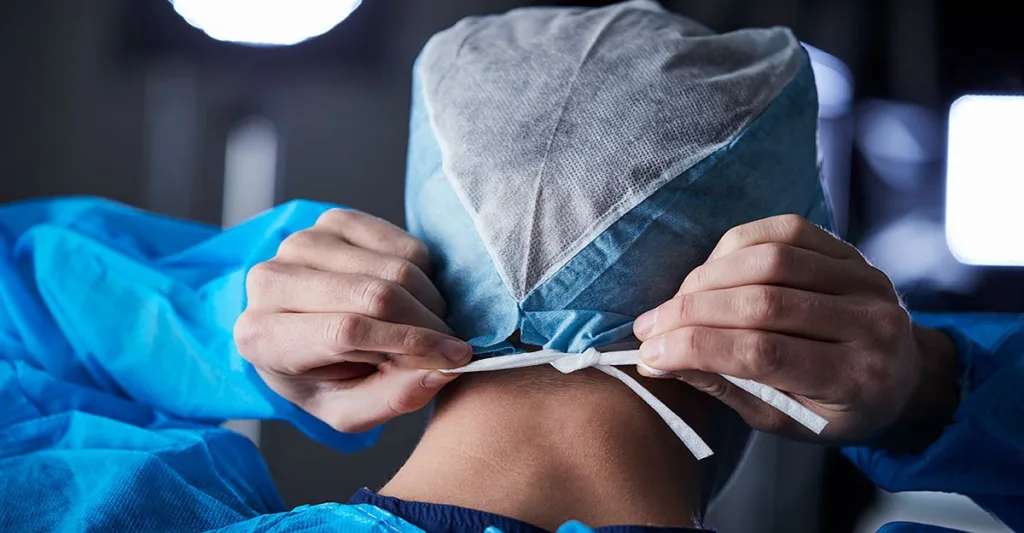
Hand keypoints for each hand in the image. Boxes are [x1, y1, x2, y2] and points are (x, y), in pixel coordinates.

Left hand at [234, 208, 471, 432]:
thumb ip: (392, 400)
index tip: (454, 358)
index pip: (346, 331)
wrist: (298, 332)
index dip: (410, 342)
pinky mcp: (330, 220)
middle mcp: (271, 281)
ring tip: (424, 325)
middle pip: (375, 295)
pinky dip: (422, 272)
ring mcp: (300, 243)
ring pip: (394, 267)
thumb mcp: (349, 410)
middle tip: (448, 345)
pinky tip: (408, 296)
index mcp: (262, 337)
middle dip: (428, 323)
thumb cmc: (322, 377)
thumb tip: (441, 371)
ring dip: (429, 301)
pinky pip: (400, 242)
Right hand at [633, 215, 958, 449]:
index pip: (763, 354)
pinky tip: (711, 270)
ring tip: (676, 300)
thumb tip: (659, 359)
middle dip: (692, 312)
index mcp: (856, 381)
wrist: (903, 378)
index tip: (650, 351)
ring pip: (770, 260)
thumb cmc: (836, 410)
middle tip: (649, 325)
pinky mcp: (851, 252)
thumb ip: (725, 386)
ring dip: (708, 278)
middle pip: (763, 303)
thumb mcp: (784, 420)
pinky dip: (736, 247)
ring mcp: (865, 280)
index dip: (697, 347)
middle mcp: (869, 325)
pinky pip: (785, 231)